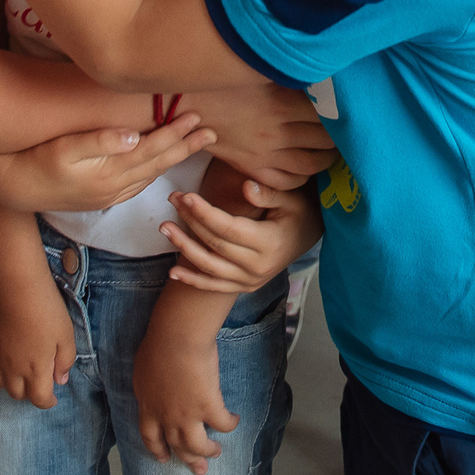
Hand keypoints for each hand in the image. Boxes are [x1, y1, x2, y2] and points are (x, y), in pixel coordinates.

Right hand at [0, 114, 214, 211]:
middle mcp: (115, 186)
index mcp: (110, 172)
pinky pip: (139, 180)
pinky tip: (161, 160)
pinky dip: (155, 167)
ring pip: (152, 173)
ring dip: (174, 157)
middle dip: (186, 147)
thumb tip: (132, 136)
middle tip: (212, 132)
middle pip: (159, 163)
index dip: (176, 133)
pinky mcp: (103, 195)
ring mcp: (110, 193)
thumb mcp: (65, 148)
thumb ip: (99, 141)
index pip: (153, 149)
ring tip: (193, 142)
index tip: (197, 117)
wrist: (16, 187)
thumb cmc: (37, 159)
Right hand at [0, 271, 76, 408]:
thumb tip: (60, 380)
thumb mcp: (67, 335)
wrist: (16, 284)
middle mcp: (12, 369)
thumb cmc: (46, 309)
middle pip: (16, 394)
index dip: (47, 402)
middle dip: (29, 393)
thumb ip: (65, 361)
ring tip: (18, 372)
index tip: (53, 398)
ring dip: (9, 382)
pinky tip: (2, 348)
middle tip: (38, 382)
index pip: (39, 399)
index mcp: (35, 370)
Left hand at [134, 312, 237, 474]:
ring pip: (198, 445)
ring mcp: (187, 415)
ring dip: (208, 451)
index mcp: (148, 406)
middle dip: (188, 459)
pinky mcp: (209, 407)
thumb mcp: (143, 369)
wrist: (176, 337)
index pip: (150, 436)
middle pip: (177, 446)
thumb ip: (149, 386)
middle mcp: (166, 417)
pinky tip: (234, 420)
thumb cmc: (158, 344)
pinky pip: (222, 424)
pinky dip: (230, 424)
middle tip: (199, 468)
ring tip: (217, 452)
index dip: (158, 449)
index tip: (164, 458)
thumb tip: (155, 388)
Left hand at [165, 179, 321, 293]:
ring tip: (164, 227)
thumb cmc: (299, 211)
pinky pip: (214, 286)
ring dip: (184, 248)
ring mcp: (250, 280)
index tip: (186, 196)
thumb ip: (269, 194)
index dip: (205, 213)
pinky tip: (173, 271)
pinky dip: (193, 280)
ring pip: (210, 267)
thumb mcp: (291, 198)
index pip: (229, 228)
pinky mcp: (244, 286)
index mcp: (269, 243)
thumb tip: (247, 187)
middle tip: (173, 198)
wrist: (310, 237)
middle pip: (215, 244)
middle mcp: (258, 266)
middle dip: (190, 221)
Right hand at [180, 85, 333, 189]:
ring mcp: (265, 153)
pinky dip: (301, 177)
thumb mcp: (257, 73)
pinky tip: (305, 168)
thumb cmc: (221, 83)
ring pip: (310, 165)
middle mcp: (278, 131)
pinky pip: (286, 181)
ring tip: (331, 152)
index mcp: (281, 103)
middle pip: (323, 140)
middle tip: (345, 132)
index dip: (338, 113)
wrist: (184, 106)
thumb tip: (315, 72)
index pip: (325, 113)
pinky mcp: (252, 168)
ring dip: (325, 159)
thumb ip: (287, 76)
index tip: (347, 111)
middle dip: (338, 137)